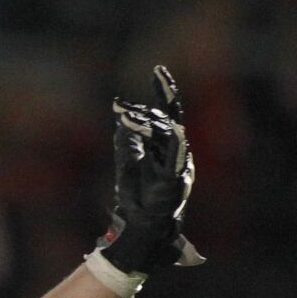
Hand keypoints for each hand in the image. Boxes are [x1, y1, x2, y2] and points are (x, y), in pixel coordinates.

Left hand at [97, 65, 203, 273]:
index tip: (158, 70)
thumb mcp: (127, 158)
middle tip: (123, 109)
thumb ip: (127, 135)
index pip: (169, 113)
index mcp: (167, 148)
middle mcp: (177, 155)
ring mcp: (177, 169)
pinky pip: (175, 161)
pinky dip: (173, 145)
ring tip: (128, 117)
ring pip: (169, 139)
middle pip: (167, 123)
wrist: (139, 227)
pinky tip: (170, 131)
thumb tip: (119, 108)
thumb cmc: (136, 195)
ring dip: (149, 126)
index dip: (165, 91)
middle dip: (150, 111)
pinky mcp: (173, 184)